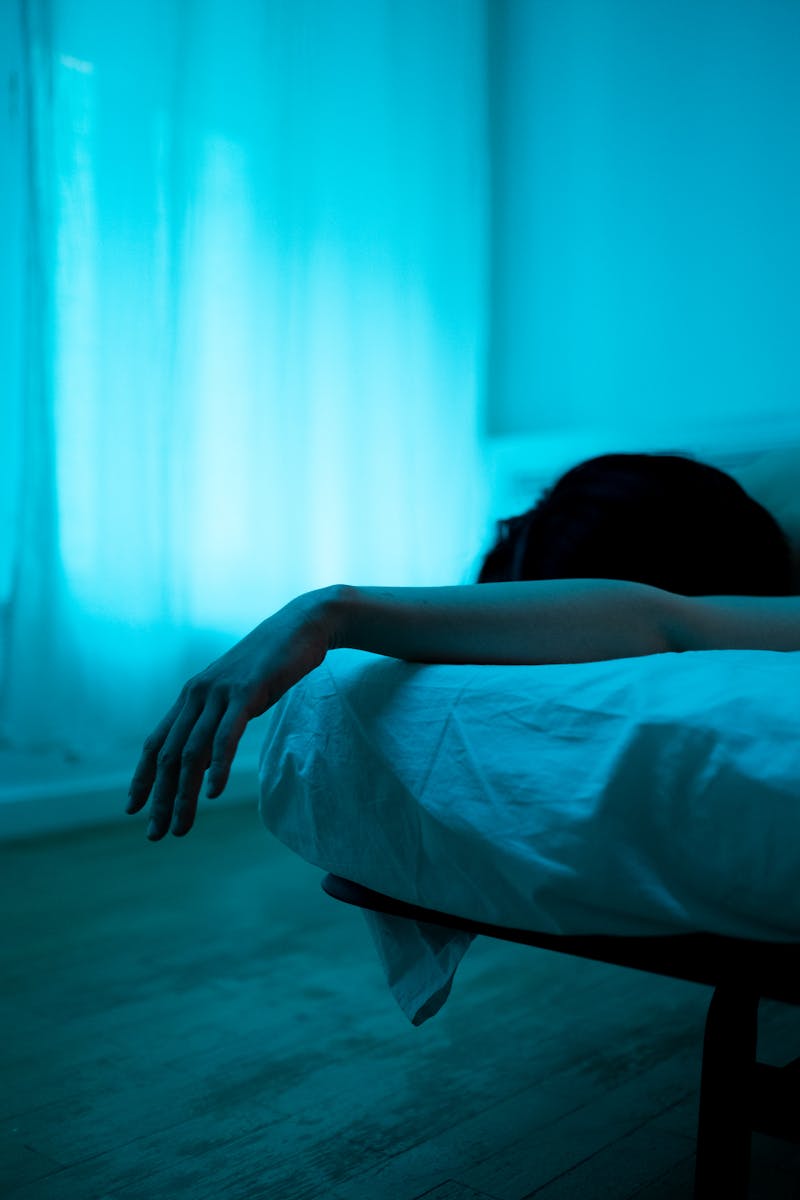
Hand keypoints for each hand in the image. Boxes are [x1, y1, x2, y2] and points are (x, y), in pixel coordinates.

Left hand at [125, 592, 331, 839]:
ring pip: (192, 753)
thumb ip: (216, 722)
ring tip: (181, 826)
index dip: (142, 778)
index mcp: (191, 697)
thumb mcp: (236, 695)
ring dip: (183, 795)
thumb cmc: (271, 664)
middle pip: (168, 755)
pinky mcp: (246, 693)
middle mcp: (197, 695)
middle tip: (155, 834)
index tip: (133, 810)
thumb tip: (203, 762)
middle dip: (159, 798)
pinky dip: (218, 767)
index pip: (156, 743)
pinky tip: (213, 793)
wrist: (301, 626)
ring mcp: (220, 693)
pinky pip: (226, 736)